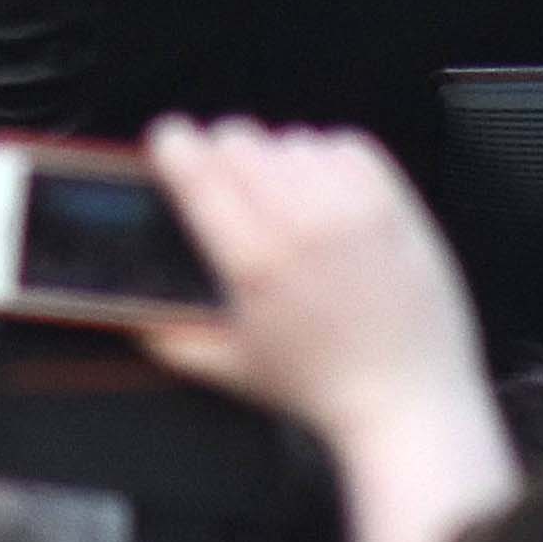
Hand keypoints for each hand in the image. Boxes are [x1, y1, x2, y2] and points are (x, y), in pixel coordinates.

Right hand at [138, 118, 488, 444]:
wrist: (407, 404)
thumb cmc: (321, 390)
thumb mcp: (233, 368)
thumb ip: (172, 340)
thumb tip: (135, 317)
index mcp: (251, 260)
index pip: (192, 162)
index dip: (172, 147)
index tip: (172, 150)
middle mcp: (297, 222)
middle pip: (236, 138)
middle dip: (225, 159)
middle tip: (235, 194)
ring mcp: (348, 207)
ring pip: (288, 140)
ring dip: (280, 165)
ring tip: (291, 208)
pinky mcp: (390, 201)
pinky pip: (341, 145)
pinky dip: (329, 164)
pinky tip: (330, 201)